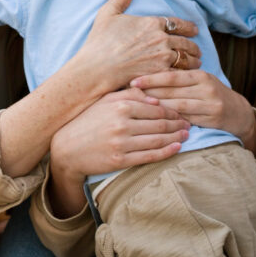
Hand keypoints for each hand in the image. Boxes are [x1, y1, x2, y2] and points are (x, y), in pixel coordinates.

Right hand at [47, 88, 188, 216]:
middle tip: (189, 124)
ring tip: (185, 135)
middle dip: (177, 124)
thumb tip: (155, 98)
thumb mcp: (104, 101)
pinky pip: (150, 156)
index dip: (172, 110)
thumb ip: (130, 96)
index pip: (155, 108)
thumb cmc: (87, 121)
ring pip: (157, 140)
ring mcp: (121, 143)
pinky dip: (166, 152)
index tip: (181, 112)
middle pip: (159, 124)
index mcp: (119, 106)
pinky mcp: (120, 160)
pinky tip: (176, 148)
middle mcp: (122, 124)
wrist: (66, 147)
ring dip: (175, 137)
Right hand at [64, 0, 201, 98]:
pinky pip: (180, 73)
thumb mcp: (109, 13)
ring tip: (196, 62)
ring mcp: (163, 57)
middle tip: (197, 50)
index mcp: (152, 23)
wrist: (97, 67)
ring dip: (193, 60)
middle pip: (185, 42)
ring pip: (186, 58)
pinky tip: (186, 76)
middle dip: (193, 46)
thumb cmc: (101, 41)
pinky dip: (185, 74)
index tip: (194, 30)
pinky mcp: (160, 73)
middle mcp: (161, 39)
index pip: (178, 23)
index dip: (188, 27)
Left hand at [130, 70, 255, 155]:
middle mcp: (207, 88)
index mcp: (200, 75)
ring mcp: (210, 105)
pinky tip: (156, 121)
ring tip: (139, 109)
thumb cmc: (209, 94)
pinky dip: (171, 120)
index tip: (132, 82)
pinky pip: (186, 119)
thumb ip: (178, 79)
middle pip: (172, 92)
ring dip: (158, 108)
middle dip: (150, 94)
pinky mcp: (212, 119)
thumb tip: (146, 78)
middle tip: (129, 96)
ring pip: (178, 107)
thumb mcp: (198, 81)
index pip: (171, 76)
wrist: (238, 112)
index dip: (151, 79)